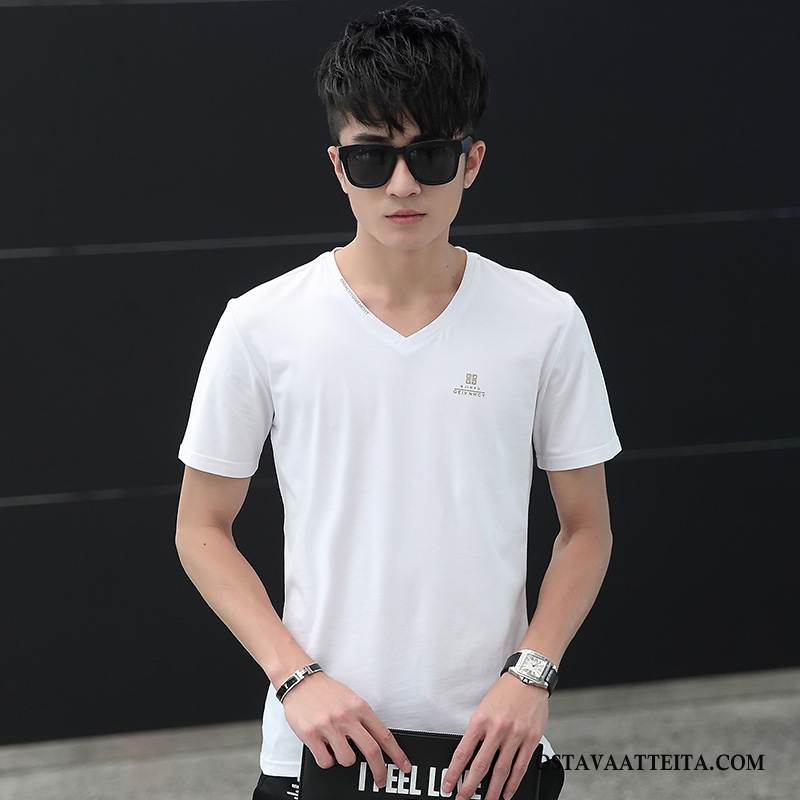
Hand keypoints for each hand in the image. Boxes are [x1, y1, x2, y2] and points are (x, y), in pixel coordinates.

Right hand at [280, 670, 412, 788]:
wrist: (300, 680)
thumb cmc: (325, 690)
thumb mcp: (350, 699)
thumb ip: (361, 719)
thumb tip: (375, 741)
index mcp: (359, 707)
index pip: (383, 734)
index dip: (396, 754)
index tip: (404, 765)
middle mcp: (346, 716)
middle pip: (371, 750)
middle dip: (379, 770)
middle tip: (381, 780)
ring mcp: (329, 726)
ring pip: (347, 759)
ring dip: (343, 758)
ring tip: (335, 746)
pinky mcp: (311, 734)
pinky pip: (326, 761)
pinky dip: (326, 759)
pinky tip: (323, 747)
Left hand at [441, 673, 548, 799]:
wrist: (529, 678)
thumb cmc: (505, 691)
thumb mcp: (483, 707)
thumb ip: (478, 730)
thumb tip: (469, 753)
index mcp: (481, 720)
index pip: (463, 752)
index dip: (454, 773)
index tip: (448, 785)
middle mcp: (497, 729)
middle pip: (481, 766)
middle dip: (470, 787)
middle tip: (463, 799)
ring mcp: (515, 736)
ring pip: (501, 770)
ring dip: (492, 791)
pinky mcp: (530, 739)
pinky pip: (520, 766)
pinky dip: (513, 783)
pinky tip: (507, 793)